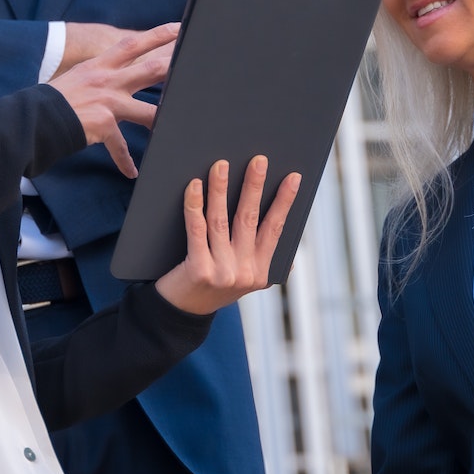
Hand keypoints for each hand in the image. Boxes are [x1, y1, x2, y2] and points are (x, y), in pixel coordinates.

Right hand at [49, 23, 177, 177]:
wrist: (34, 118)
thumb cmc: (53, 100)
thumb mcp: (77, 77)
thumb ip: (98, 76)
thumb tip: (116, 76)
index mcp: (100, 66)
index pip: (133, 44)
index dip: (157, 34)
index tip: (177, 27)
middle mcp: (107, 80)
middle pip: (150, 70)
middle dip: (173, 67)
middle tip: (195, 63)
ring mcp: (108, 102)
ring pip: (148, 111)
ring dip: (163, 120)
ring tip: (180, 127)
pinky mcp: (104, 125)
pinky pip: (121, 147)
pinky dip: (125, 162)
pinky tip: (132, 172)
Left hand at [155, 156, 302, 315]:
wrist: (180, 313)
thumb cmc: (211, 286)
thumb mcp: (243, 280)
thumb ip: (263, 262)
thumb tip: (292, 248)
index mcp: (261, 271)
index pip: (275, 228)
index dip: (285, 202)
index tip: (294, 177)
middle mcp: (245, 272)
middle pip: (250, 219)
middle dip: (254, 186)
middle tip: (258, 159)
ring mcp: (222, 272)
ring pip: (221, 220)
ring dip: (221, 188)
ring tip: (221, 164)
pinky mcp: (199, 270)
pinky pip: (197, 229)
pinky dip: (195, 205)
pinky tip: (194, 185)